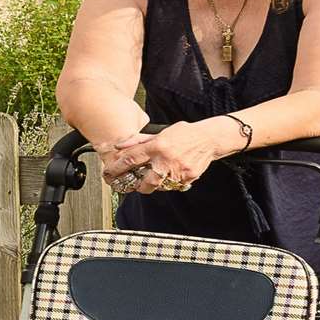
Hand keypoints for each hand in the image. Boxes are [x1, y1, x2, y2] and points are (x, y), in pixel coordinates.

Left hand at [104, 122, 219, 194]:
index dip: (118, 168)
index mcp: (158, 146)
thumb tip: (120, 146)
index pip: (132, 159)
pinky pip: (173, 186)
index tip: (110, 173)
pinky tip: (170, 175)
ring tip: (154, 177)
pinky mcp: (188, 178)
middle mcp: (167, 159)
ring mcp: (178, 171)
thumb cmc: (184, 134)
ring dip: (153, 184)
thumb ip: (139, 141)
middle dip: (137, 186)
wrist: (209, 139)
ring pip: (159, 186)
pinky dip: (168, 183)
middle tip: (134, 184)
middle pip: (146, 182)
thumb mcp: (160, 132)